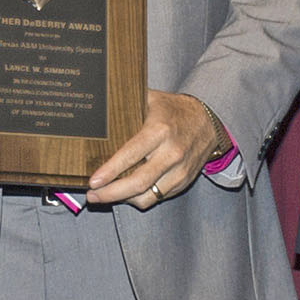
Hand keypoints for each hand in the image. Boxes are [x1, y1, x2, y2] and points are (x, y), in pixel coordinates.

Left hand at [86, 91, 229, 209]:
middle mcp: (171, 153)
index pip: (131, 154)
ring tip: (103, 196)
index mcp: (160, 131)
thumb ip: (127, 104)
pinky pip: (156, 198)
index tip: (93, 181)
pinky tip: (124, 193)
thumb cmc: (172, 110)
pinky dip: (138, 199)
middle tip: (92, 196)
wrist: (207, 123)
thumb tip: (97, 107)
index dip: (110, 171)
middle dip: (110, 193)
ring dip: (122, 200)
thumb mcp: (150, 99)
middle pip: (138, 183)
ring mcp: (179, 171)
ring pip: (147, 196)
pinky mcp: (182, 182)